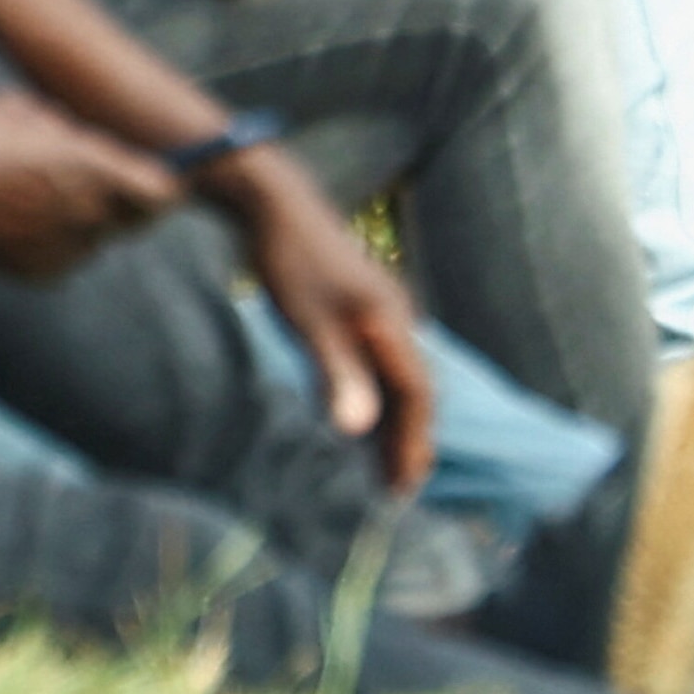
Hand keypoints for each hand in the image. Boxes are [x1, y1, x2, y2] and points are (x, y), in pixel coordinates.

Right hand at [0, 92, 176, 279]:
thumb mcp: (33, 111)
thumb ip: (76, 133)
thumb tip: (91, 144)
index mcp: (93, 169)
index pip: (163, 194)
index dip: (168, 185)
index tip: (166, 177)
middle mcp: (86, 215)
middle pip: (134, 219)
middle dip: (126, 201)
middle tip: (98, 181)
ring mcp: (62, 250)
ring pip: (97, 237)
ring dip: (86, 220)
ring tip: (41, 194)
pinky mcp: (38, 274)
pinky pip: (66, 256)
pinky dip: (57, 241)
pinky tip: (22, 218)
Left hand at [205, 146, 435, 493]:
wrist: (276, 204)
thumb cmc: (290, 262)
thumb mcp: (309, 321)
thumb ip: (338, 372)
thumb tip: (360, 429)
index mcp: (390, 322)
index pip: (417, 393)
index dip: (413, 442)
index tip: (405, 486)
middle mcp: (394, 316)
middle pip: (414, 388)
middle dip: (409, 439)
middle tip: (400, 489)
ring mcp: (378, 310)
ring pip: (396, 376)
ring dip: (392, 421)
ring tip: (381, 465)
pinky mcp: (357, 306)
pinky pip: (378, 363)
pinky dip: (375, 397)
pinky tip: (355, 415)